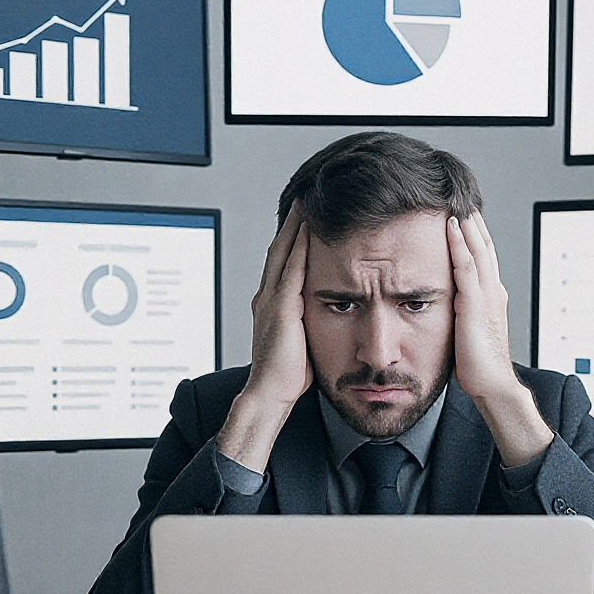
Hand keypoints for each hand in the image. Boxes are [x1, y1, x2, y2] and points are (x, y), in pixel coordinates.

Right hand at [217, 203, 311, 471]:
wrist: (269, 394)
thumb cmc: (286, 375)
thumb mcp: (299, 340)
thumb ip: (306, 321)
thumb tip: (327, 313)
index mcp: (271, 305)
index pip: (281, 263)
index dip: (290, 239)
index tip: (302, 219)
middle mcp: (267, 297)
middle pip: (278, 250)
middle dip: (290, 224)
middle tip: (302, 199)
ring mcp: (271, 301)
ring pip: (282, 254)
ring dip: (293, 228)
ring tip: (305, 204)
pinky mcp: (281, 308)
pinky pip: (292, 269)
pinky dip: (298, 247)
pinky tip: (307, 230)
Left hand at [447, 211, 553, 465]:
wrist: (492, 385)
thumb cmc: (477, 365)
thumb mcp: (466, 331)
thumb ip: (460, 312)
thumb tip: (446, 304)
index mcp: (490, 296)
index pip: (482, 256)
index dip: (473, 233)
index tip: (461, 213)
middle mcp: (492, 290)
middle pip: (483, 245)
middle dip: (472, 220)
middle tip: (459, 195)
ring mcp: (486, 295)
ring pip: (477, 248)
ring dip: (466, 223)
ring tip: (455, 199)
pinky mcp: (475, 303)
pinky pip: (466, 265)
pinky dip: (459, 243)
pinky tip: (450, 226)